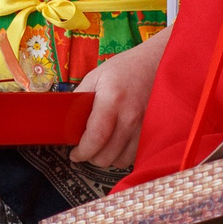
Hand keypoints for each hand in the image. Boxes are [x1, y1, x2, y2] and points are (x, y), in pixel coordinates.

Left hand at [69, 31, 166, 169]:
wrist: (158, 63)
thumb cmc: (125, 69)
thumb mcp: (95, 77)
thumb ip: (79, 100)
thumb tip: (64, 123)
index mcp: (112, 100)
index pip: (95, 138)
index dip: (82, 152)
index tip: (74, 154)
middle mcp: (131, 116)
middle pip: (107, 155)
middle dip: (92, 157)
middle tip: (87, 149)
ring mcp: (146, 126)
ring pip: (121, 160)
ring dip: (108, 158)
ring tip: (103, 147)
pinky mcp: (156, 131)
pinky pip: (136, 155)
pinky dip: (124, 154)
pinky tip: (118, 144)